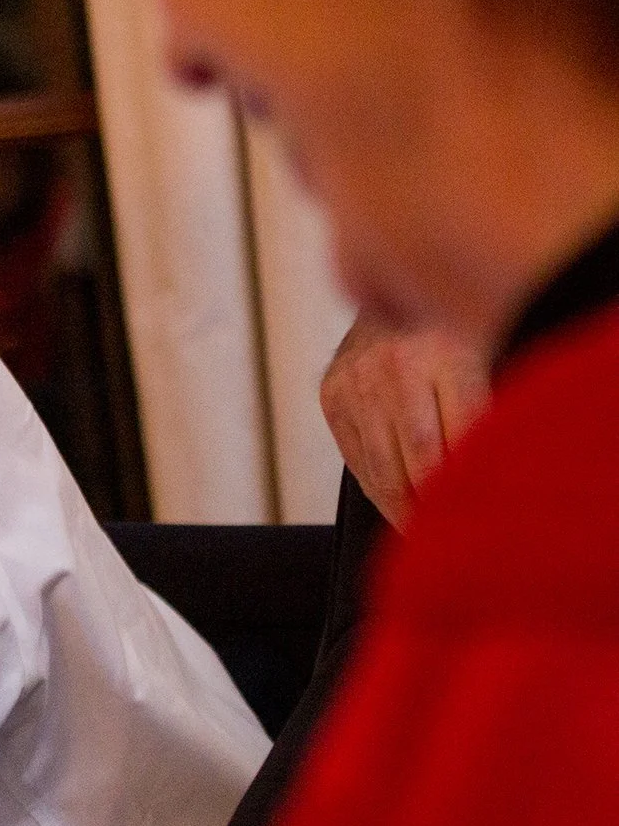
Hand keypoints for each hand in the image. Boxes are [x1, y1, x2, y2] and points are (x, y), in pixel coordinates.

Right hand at [319, 313, 488, 526]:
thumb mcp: (487, 357)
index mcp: (448, 353)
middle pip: (420, 461)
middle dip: (439, 506)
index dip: (473, 486)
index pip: (462, 441)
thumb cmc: (455, 333)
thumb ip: (488, 412)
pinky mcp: (332, 395)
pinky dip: (378, 490)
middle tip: (453, 536)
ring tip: (424, 531)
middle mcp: (395, 365)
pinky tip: (398, 506)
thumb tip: (493, 479)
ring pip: (383, 469)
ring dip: (406, 508)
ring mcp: (356, 381)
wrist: (393, 289)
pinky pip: (356, 460)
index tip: (483, 517)